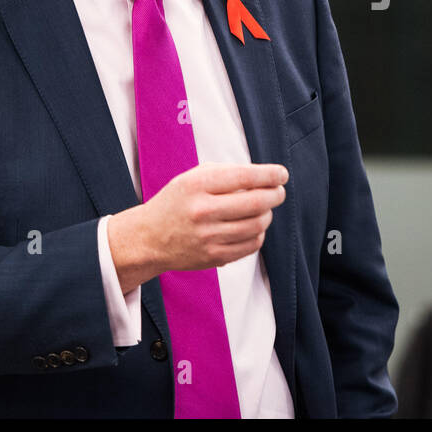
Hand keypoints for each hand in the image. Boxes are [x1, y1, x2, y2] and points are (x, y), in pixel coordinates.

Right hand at [109, 162, 287, 287]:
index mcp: (197, 185)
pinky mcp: (213, 257)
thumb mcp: (193, 178)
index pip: (244, 177)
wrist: (149, 238)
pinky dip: (259, 234)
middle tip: (279, 192)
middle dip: (275, 195)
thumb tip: (265, 178)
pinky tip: (254, 226)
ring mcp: (208, 237)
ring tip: (264, 209)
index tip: (282, 174)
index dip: (270, 174)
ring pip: (257, 225)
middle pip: (256, 202)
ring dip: (268, 215)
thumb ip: (226, 174)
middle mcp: (202, 211)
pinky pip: (251, 245)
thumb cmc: (177, 202)